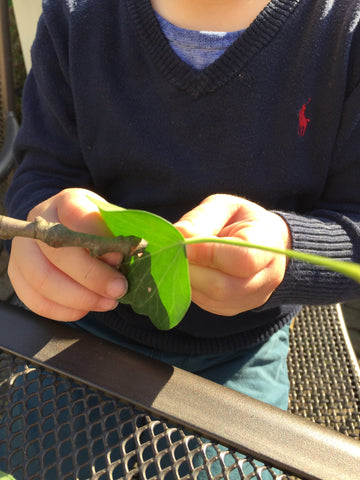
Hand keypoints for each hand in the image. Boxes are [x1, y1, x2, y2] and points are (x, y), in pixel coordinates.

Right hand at [8, 188, 127, 320]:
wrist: (65, 227)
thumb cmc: (93, 226)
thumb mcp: (108, 220)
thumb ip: (114, 235)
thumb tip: (116, 259)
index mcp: (65, 202)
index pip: (78, 215)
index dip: (98, 239)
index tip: (119, 257)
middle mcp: (38, 223)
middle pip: (58, 253)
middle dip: (92, 276)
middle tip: (118, 289)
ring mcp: (22, 248)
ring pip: (43, 280)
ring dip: (80, 298)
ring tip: (106, 302)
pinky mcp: (17, 274)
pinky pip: (36, 300)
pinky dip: (63, 310)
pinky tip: (85, 309)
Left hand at [174, 194, 290, 315]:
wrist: (263, 242)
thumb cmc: (241, 220)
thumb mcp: (225, 207)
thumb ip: (203, 218)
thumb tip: (178, 235)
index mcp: (269, 245)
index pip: (242, 259)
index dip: (207, 253)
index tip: (181, 243)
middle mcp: (265, 279)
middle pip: (221, 287)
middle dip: (190, 269)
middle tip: (171, 251)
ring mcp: (249, 299)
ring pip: (208, 298)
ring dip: (185, 279)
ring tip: (177, 257)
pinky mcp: (230, 309)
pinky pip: (203, 303)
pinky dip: (189, 286)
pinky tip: (187, 269)